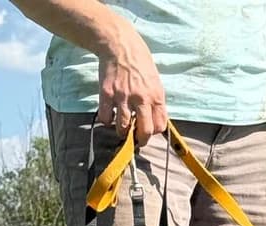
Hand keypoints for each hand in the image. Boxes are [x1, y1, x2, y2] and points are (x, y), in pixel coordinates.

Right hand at [96, 20, 166, 143]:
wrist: (120, 45)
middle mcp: (141, 98)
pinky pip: (106, 117)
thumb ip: (155, 100)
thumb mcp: (155, 81)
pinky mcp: (107, 93)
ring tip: (121, 127)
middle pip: (144, 132)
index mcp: (156, 96)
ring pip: (123, 128)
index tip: (147, 130)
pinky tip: (109, 114)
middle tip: (135, 139)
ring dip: (122, 132)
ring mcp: (123, 97)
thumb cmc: (139, 62)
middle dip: (140, 140)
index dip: (153, 132)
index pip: (160, 126)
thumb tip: (155, 120)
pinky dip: (107, 120)